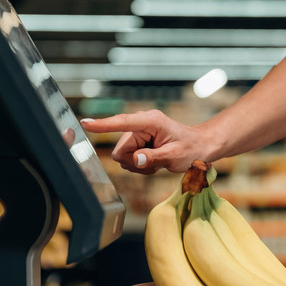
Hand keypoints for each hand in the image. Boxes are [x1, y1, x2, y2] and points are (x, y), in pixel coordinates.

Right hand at [80, 110, 209, 173]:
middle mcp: (141, 124)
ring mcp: (138, 132)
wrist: (200, 146)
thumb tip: (135, 159)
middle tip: (154, 162)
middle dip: (134, 161)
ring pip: (124, 157)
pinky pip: (129, 159)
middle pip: (121, 150)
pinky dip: (140, 164)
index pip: (122, 122)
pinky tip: (154, 161)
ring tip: (157, 161)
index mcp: (150, 121)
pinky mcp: (138, 141)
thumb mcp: (175, 156)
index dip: (103, 125)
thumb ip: (154, 158)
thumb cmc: (191, 148)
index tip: (86, 123)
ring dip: (138, 164)